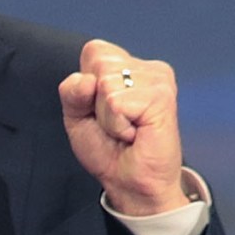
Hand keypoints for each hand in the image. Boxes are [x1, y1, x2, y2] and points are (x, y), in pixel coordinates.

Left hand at [59, 40, 186, 215]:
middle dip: (95, 102)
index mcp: (129, 66)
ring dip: (107, 117)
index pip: (94, 51)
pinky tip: (134, 134)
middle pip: (98, 63)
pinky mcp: (162, 96)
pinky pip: (116, 103)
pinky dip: (116, 125)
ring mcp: (158, 80)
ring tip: (126, 130)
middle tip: (116, 124)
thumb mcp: (77, 116)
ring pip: (106, 84)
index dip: (86, 86)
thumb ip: (72, 90)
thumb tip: (89, 80)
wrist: (129, 183)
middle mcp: (147, 68)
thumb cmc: (108, 150)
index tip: (103, 112)